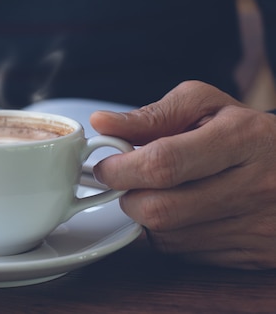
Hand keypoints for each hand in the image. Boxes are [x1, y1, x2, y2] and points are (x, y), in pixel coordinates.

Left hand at [90, 80, 275, 269]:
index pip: (164, 163)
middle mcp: (254, 186)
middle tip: (127, 183)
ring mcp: (257, 226)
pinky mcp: (255, 255)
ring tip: (159, 193)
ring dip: (147, 218)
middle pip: (161, 209)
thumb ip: (151, 115)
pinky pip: (188, 255)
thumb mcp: (205, 105)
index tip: (106, 167)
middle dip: (128, 197)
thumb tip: (102, 123)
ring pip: (169, 238)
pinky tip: (183, 213)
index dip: (122, 169)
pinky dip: (171, 236)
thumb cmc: (246, 132)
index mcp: (241, 138)